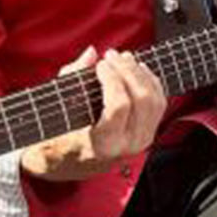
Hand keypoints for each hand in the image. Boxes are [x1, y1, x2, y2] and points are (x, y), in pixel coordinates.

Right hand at [21, 47, 167, 180]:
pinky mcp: (149, 133)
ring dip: (140, 74)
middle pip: (141, 100)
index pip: (119, 107)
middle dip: (128, 71)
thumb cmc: (58, 137)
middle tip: (111, 55)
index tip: (100, 64)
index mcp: (104, 145)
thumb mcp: (58, 113)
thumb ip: (73, 79)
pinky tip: (138, 68)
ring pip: (154, 100)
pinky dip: (151, 82)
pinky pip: (159, 103)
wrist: (69, 163)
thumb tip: (91, 53)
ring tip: (124, 58)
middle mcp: (128, 146)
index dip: (112, 79)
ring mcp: (142, 140)